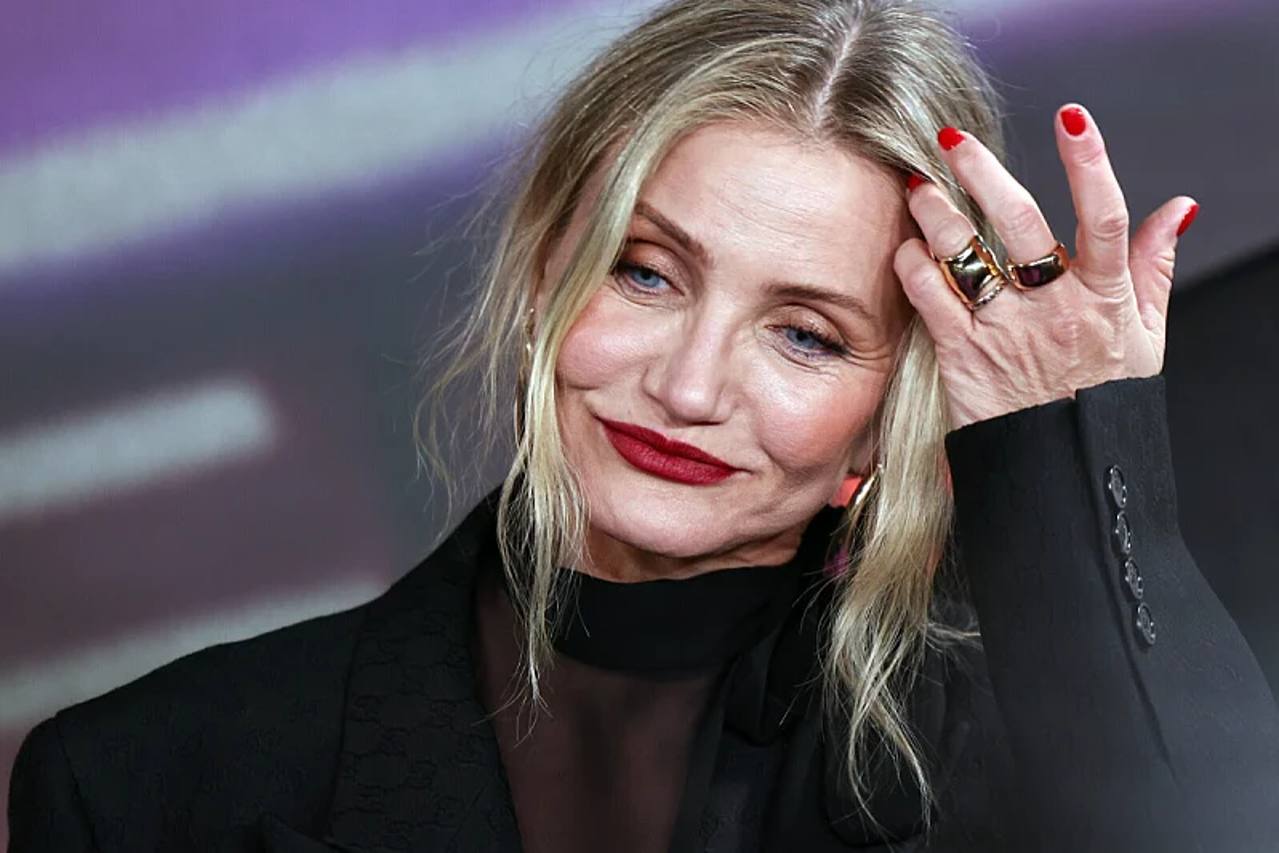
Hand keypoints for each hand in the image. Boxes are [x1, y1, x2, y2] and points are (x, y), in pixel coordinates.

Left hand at [894, 103, 1198, 429]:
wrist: (1065, 472)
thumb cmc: (1104, 401)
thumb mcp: (1146, 337)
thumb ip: (1154, 268)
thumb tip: (1177, 210)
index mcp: (1105, 297)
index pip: (1104, 217)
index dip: (1089, 162)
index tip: (1072, 117)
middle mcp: (1054, 308)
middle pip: (1019, 224)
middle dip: (984, 174)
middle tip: (954, 140)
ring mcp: (1006, 330)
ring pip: (965, 255)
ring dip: (936, 214)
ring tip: (917, 186)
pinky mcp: (964, 355)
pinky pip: (930, 299)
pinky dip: (913, 268)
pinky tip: (906, 248)